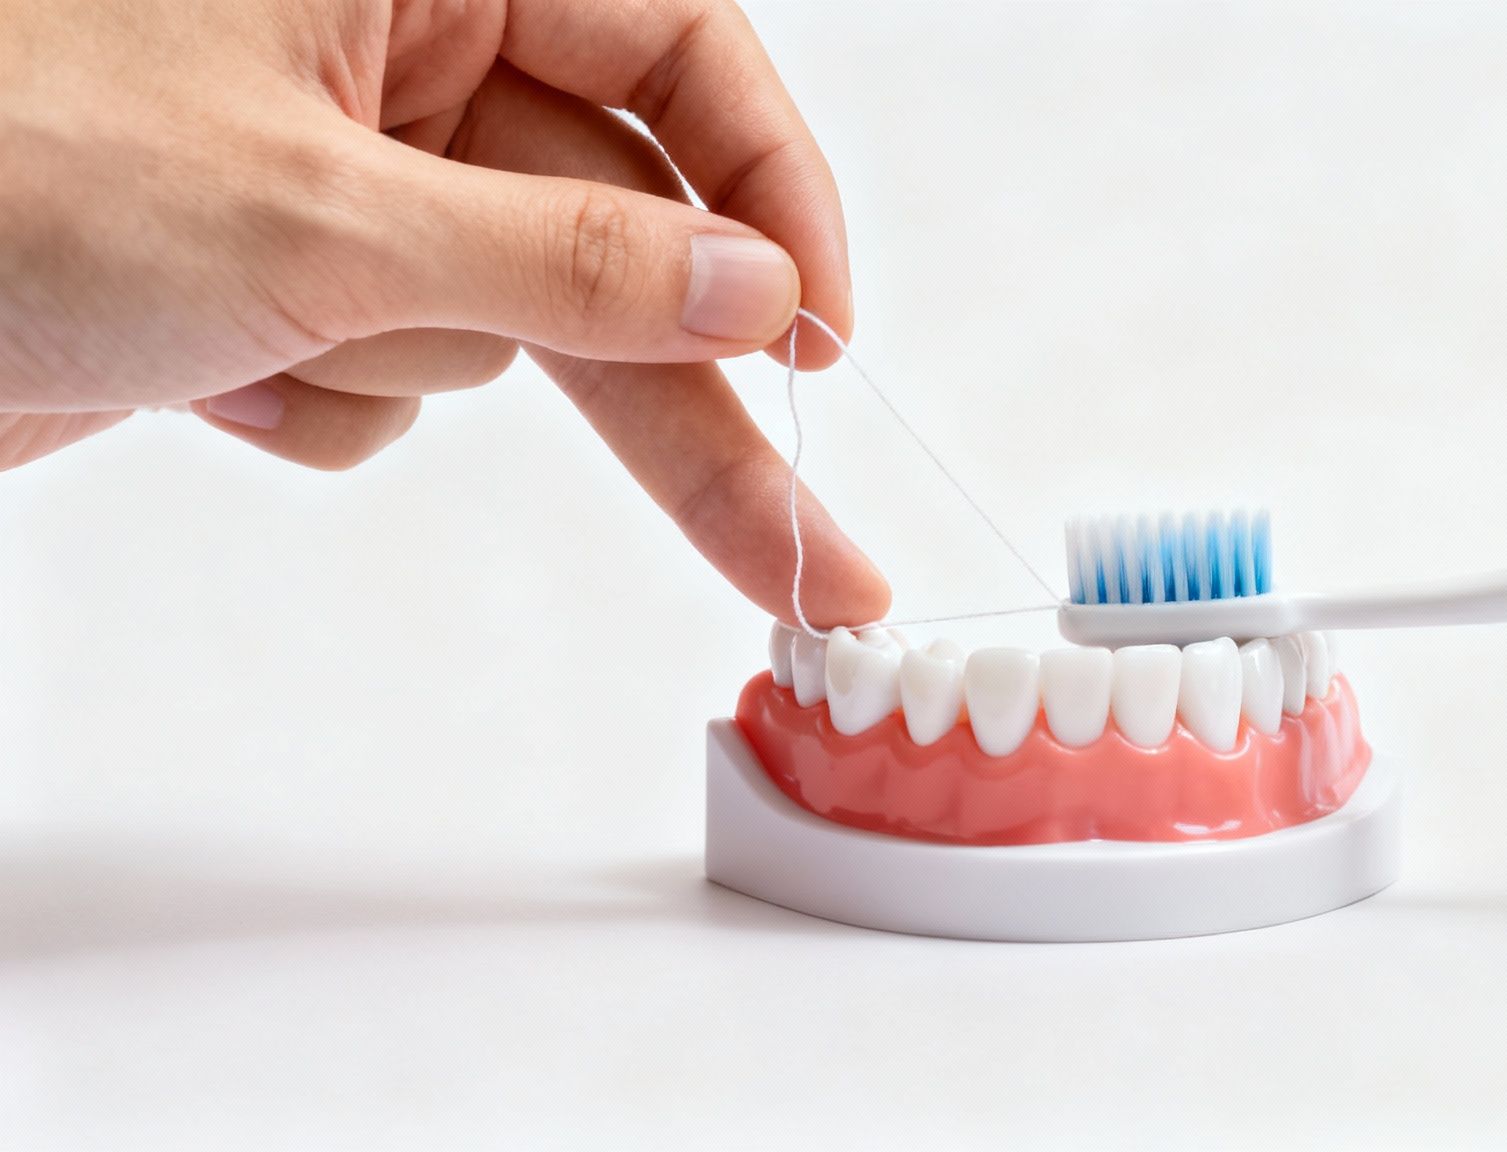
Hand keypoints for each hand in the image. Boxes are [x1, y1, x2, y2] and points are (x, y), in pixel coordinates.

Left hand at [0, 0, 887, 624]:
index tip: (822, 335)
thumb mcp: (323, 214)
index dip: (770, 196)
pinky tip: (208, 367)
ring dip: (400, 367)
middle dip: (697, 400)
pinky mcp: (287, 283)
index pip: (681, 49)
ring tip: (261, 338)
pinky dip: (319, 402)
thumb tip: (748, 286)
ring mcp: (344, 177)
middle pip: (621, 234)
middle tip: (810, 552)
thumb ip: (569, 258)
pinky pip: (394, 383)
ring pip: (503, 328)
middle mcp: (395, 53)